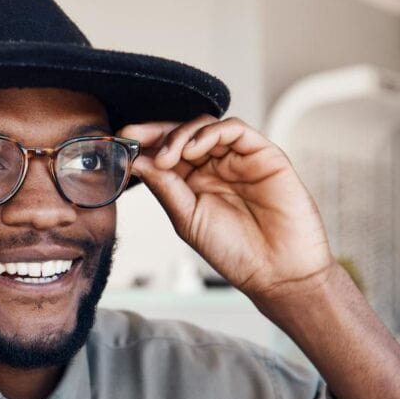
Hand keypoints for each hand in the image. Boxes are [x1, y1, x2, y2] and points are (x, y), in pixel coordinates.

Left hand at [118, 116, 333, 301]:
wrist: (278, 272)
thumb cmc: (236, 253)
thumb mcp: (187, 219)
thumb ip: (165, 187)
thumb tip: (136, 161)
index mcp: (194, 183)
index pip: (165, 153)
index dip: (144, 143)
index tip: (121, 141)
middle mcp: (215, 167)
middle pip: (182, 134)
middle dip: (156, 132)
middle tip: (134, 137)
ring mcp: (239, 159)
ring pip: (206, 126)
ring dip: (180, 134)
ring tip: (167, 156)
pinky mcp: (263, 154)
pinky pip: (235, 130)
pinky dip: (210, 133)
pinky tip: (193, 150)